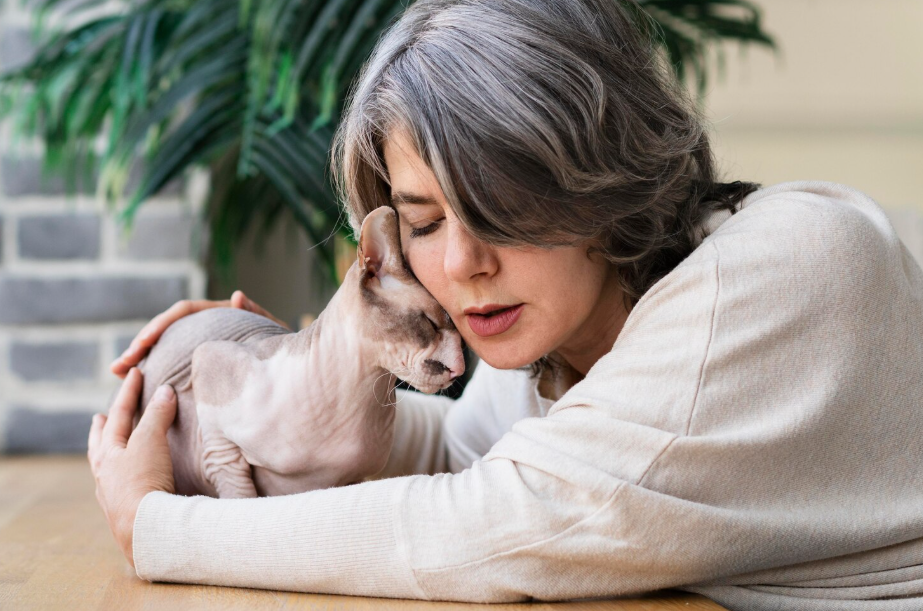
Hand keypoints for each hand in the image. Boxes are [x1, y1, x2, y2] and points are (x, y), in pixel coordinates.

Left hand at [87, 367, 177, 568]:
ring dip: (106, 454)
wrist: (145, 528)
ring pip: (104, 468)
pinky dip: (117, 478)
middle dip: (102, 428)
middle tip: (99, 416)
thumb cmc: (144, 481)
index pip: (120, 414)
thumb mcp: (151, 442)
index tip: (134, 373)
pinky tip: (120, 482)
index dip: (129, 392)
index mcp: (108, 453)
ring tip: (108, 449)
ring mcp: (111, 494)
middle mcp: (105, 473)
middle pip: (100, 444)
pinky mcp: (123, 512)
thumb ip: (157, 415)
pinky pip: (115, 488)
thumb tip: (165, 391)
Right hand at [110, 290, 289, 378]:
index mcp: (220, 314)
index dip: (161, 325)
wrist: (294, 374)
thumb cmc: (286, 350)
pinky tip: (136, 387)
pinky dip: (155, 372)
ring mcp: (201, 345)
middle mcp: (207, 327)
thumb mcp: (274, 332)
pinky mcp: (200, 364)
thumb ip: (258, 314)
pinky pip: (173, 365)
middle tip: (119, 366)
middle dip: (140, 345)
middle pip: (166, 329)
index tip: (143, 342)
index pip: (184, 312)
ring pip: (164, 348)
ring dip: (141, 359)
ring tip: (118, 375)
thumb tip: (236, 296)